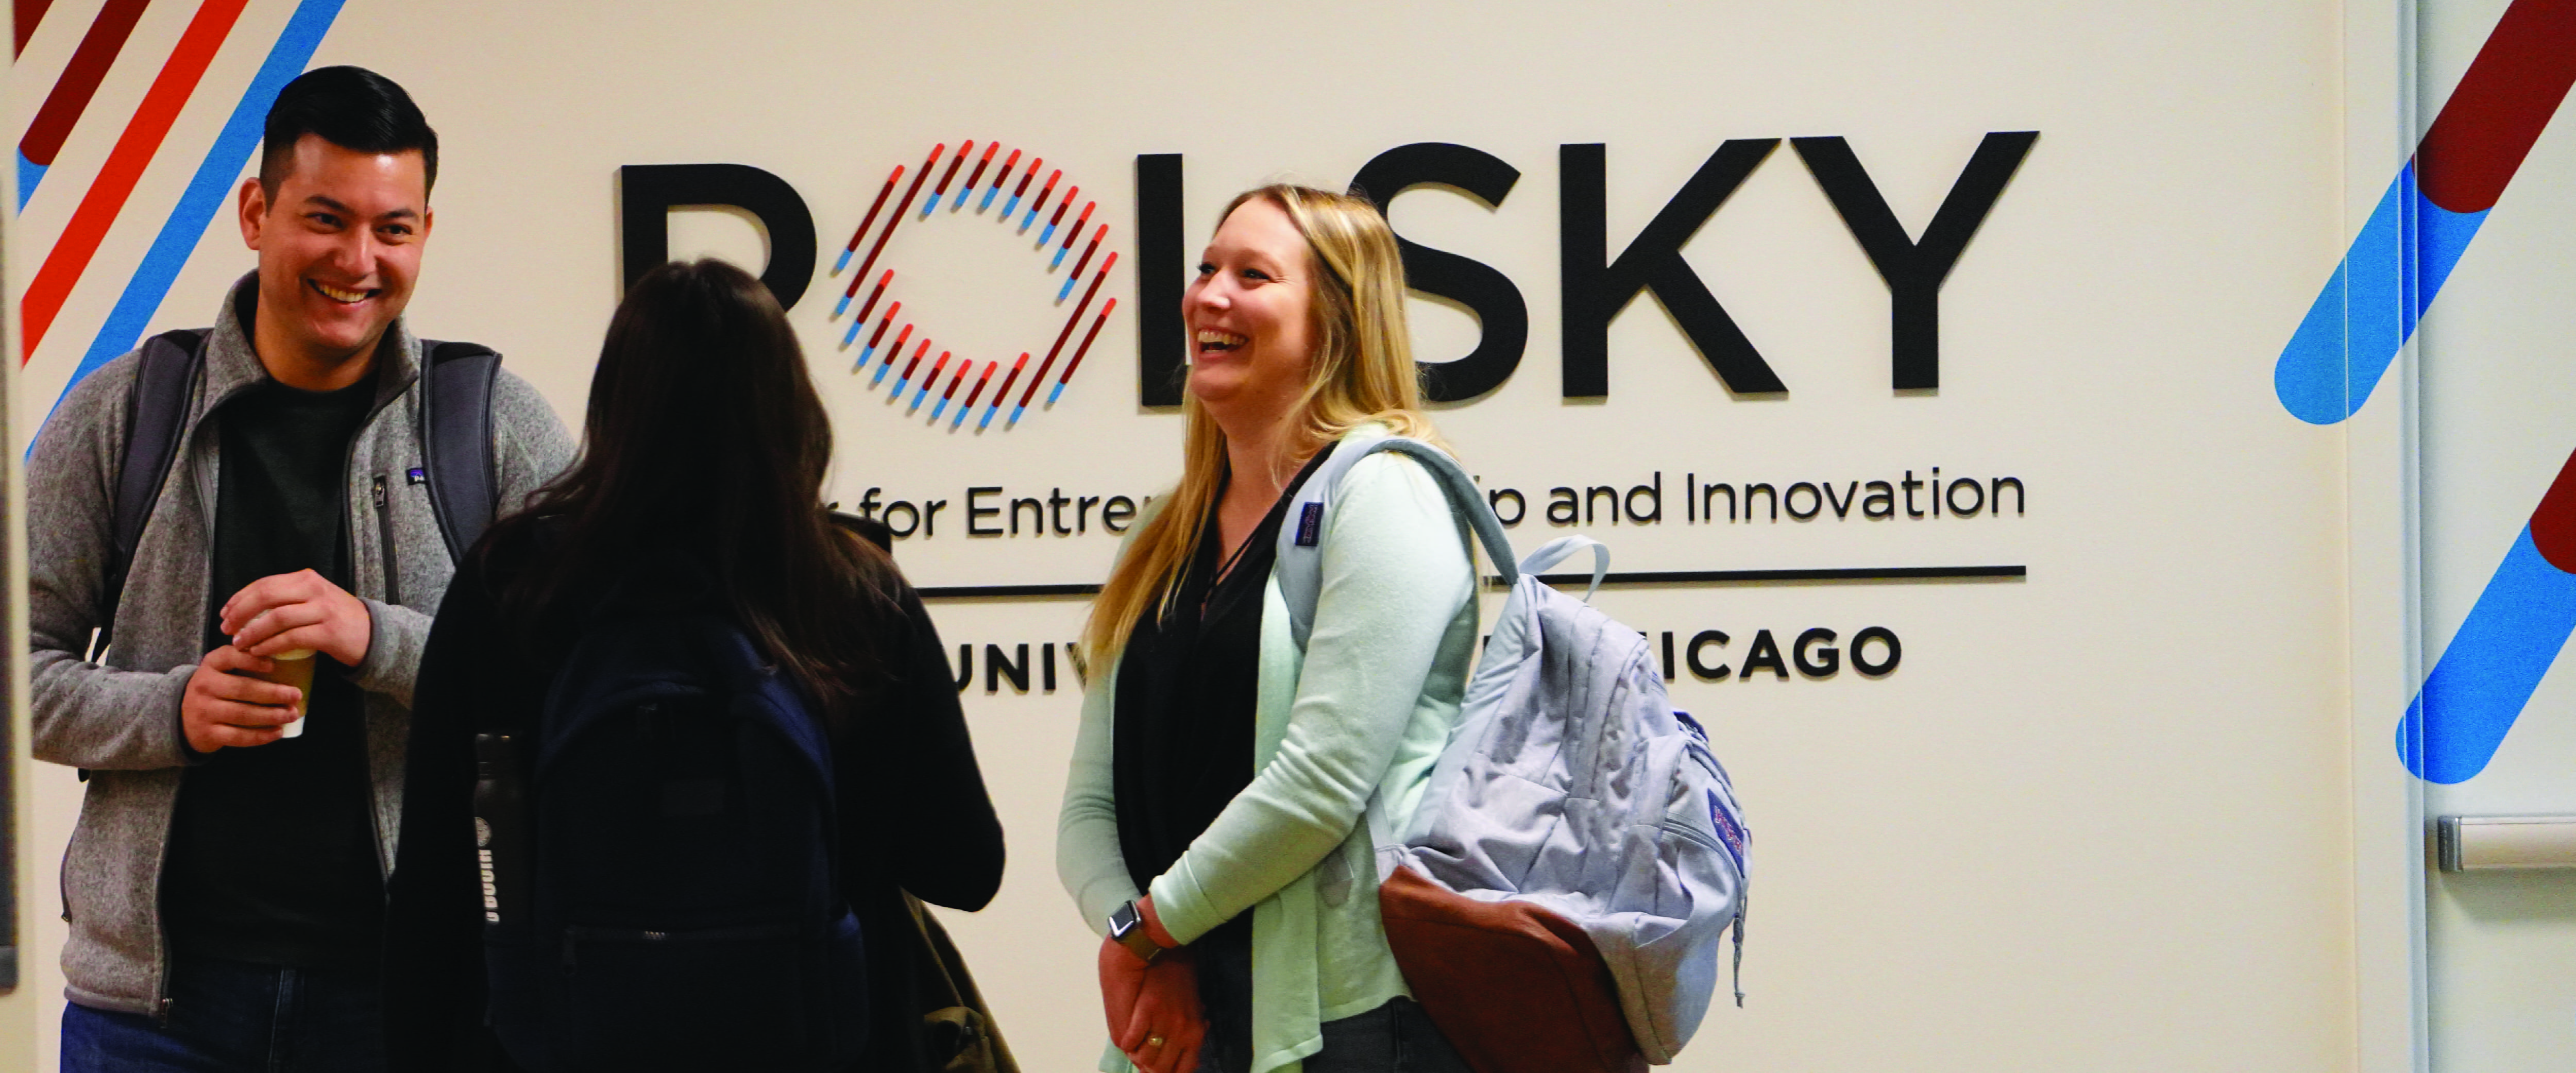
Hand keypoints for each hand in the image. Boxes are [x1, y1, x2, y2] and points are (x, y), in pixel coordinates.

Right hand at [182, 644, 302, 752]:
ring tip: (291, 714)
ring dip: (271, 715)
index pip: (229, 657)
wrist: (185, 717)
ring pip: (242, 714)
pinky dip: (260, 736)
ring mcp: (204, 711)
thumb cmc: (217, 689)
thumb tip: (288, 657)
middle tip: (296, 695)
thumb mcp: (222, 670)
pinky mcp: (208, 733)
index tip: (273, 665)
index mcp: (211, 665)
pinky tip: (278, 732)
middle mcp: (204, 686)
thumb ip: (245, 660)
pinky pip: (238, 736)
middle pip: (241, 689)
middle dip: (272, 693)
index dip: (251, 661)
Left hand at [219, 569, 370, 666]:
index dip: (240, 598)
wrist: (374, 634)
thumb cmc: (336, 619)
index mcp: (307, 579)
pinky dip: (270, 646)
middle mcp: (315, 590)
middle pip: (267, 596)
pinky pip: (291, 639)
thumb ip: (288, 596)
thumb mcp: (314, 598)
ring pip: (277, 618)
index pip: (265, 584)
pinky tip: (259, 652)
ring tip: (240, 644)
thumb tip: (246, 607)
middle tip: (227, 629)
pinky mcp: (329, 633)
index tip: (225, 613)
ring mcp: (324, 611)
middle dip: (241, 613)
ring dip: (252, 633)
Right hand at [1109, 947, 1202, 1072]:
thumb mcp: (1195, 1001)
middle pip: (1161, 1070)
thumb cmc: (1179, 970)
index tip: (1159, 1070)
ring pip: (1145, 1059)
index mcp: (1195, 1032)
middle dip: (1149, 1069)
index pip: (1184, 1069)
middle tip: (1142, 1062)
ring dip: (1137, 1056)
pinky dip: (1127, 1042)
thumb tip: (1197, 1041)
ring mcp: (1164, 1022)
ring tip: (1134, 1048)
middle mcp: (1182, 1032)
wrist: (1162, 946)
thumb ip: (1194, 1024)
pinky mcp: (1145, 1011)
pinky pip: (1130, 1041)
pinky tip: (1128, 1035)